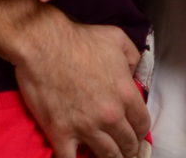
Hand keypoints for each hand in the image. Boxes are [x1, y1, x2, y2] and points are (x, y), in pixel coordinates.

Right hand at [15, 22, 149, 157]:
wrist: (42, 44)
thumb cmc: (78, 38)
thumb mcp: (117, 38)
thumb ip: (133, 57)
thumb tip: (134, 72)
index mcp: (125, 94)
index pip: (142, 125)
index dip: (140, 132)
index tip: (135, 134)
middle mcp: (110, 116)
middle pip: (127, 145)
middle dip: (127, 148)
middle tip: (122, 148)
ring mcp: (85, 127)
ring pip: (107, 156)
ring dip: (109, 157)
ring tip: (104, 155)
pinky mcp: (61, 133)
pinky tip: (78, 157)